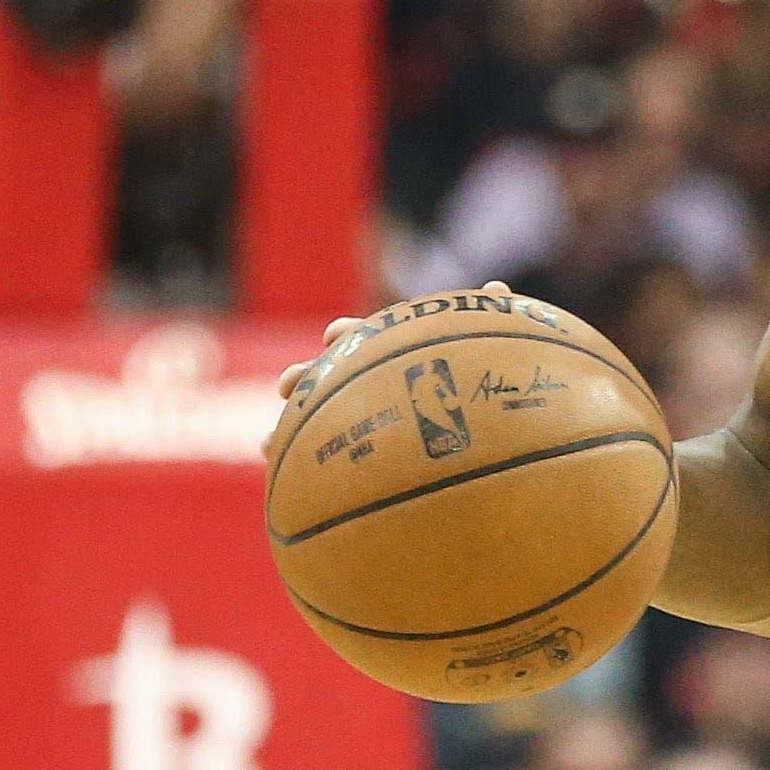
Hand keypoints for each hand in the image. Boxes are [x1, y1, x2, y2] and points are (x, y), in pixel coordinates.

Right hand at [269, 281, 513, 447]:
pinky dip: (300, 465)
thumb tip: (497, 290)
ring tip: (271, 443)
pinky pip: (326, 459)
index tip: (338, 337)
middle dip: (305, 376)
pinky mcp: (362, 451)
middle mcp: (371, 382)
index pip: (362, 337)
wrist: (493, 430)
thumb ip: (492, 320)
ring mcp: (363, 416)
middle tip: (291, 385)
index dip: (347, 335)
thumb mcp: (498, 350)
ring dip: (292, 427)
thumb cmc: (493, 381)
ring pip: (317, 418)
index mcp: (394, 353)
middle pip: (328, 375)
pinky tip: (284, 479)